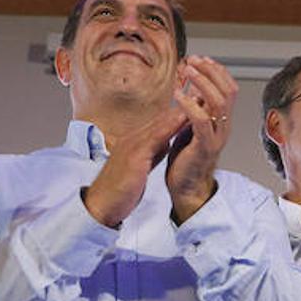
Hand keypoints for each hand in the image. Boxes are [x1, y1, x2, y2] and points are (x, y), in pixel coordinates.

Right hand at [82, 107, 189, 227]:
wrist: (100, 206)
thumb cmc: (118, 191)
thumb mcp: (138, 168)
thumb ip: (151, 154)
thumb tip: (164, 144)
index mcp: (133, 143)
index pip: (158, 125)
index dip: (176, 115)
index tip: (194, 105)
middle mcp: (132, 140)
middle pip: (160, 120)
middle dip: (181, 108)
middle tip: (200, 94)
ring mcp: (132, 147)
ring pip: (159, 125)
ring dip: (179, 112)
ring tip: (196, 101)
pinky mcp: (134, 158)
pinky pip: (156, 139)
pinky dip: (170, 128)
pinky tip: (182, 121)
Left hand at [166, 56, 239, 222]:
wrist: (187, 188)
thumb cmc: (187, 159)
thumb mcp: (191, 128)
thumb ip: (196, 110)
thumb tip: (192, 88)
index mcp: (221, 121)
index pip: (229, 88)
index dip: (217, 71)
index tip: (201, 59)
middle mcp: (223, 127)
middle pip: (228, 91)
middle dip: (211, 71)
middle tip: (193, 60)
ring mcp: (216, 137)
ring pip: (218, 102)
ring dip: (202, 82)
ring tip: (187, 71)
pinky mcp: (205, 147)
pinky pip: (201, 120)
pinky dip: (189, 104)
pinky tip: (177, 95)